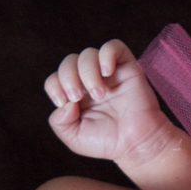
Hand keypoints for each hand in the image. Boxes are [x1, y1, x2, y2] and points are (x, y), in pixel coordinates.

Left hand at [45, 39, 173, 164]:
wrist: (136, 143)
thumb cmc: (108, 142)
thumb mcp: (74, 139)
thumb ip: (59, 122)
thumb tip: (65, 102)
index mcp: (75, 95)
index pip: (55, 78)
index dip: (54, 86)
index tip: (63, 102)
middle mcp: (89, 81)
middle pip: (69, 62)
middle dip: (68, 77)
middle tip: (78, 97)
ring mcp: (108, 73)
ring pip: (88, 54)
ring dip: (87, 72)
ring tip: (98, 94)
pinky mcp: (126, 67)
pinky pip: (113, 46)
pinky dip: (106, 55)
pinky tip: (107, 73)